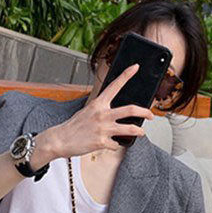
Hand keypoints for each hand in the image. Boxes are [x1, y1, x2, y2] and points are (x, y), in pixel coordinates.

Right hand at [40, 63, 155, 158]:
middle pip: (130, 109)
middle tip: (151, 115)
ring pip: (129, 129)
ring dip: (138, 131)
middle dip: (144, 112)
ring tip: (141, 132)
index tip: (136, 67)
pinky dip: (115, 145)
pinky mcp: (101, 142)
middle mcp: (102, 114)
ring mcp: (103, 128)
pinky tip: (111, 144)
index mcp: (98, 104)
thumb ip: (102, 110)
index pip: (115, 85)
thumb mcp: (87, 111)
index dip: (126, 75)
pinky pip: (116, 144)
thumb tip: (115, 114)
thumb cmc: (74, 126)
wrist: (60, 139)